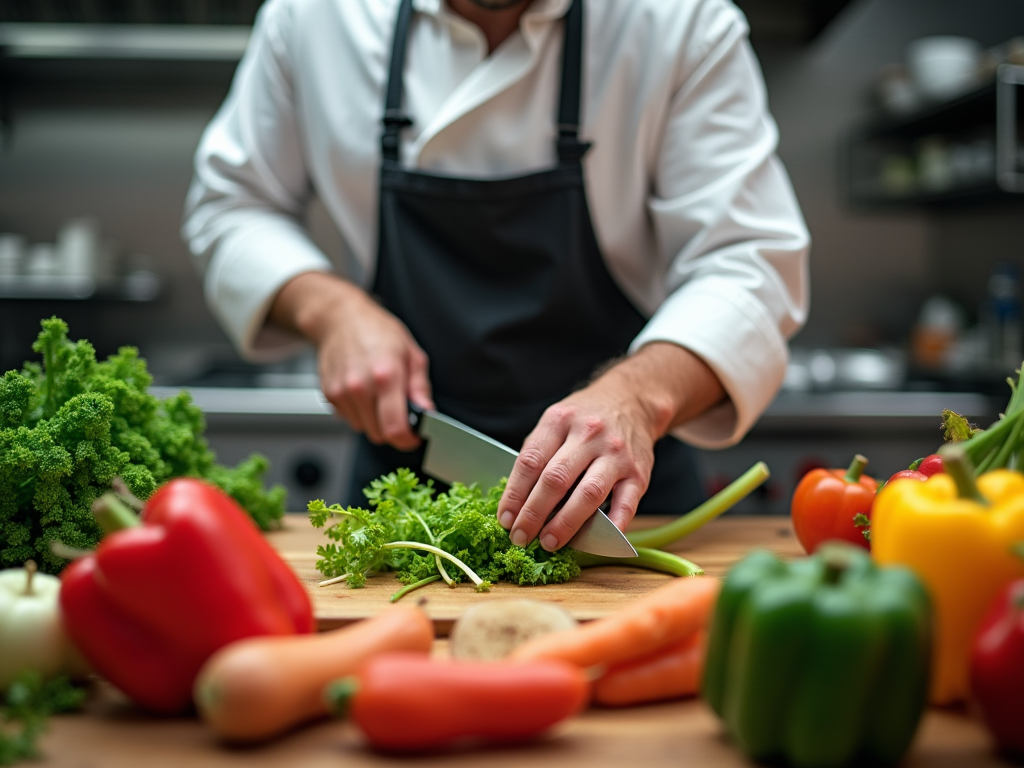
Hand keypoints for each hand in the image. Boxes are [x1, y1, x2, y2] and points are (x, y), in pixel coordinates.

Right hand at [270, 272, 432, 448]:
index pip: (395, 428)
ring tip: (379, 395)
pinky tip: (364, 391)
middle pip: (380, 434)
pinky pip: (349, 419)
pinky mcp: (329, 395)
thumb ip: (420, 387)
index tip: (414, 438)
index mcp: (386, 376)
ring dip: (375, 421)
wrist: (340, 318)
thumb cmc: (377, 331)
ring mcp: (342, 392)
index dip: (408, 440)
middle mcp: (361, 387)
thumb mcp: (411, 354)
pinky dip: (359, 412)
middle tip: (400, 412)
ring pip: (364, 429)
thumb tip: (427, 411)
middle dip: (393, 429)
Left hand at [497, 343, 724, 550]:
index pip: (530, 461)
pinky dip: (611, 527)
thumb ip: (538, 454)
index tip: (505, 519)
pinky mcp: (639, 473)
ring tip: (549, 542)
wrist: (632, 400)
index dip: (514, 494)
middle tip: (521, 536)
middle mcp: (589, 435)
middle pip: (555, 479)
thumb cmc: (586, 417)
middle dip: (533, 514)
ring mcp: (616, 454)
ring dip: (565, 523)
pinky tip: (596, 544)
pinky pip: (625, 504)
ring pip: (588, 494)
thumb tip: (517, 501)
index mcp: (560, 421)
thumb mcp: (556, 421)